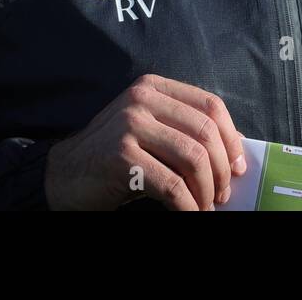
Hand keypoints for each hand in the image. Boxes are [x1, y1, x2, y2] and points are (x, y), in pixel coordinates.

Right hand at [44, 74, 246, 209]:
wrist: (62, 176)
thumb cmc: (114, 157)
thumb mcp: (150, 131)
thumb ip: (184, 130)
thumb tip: (237, 147)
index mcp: (153, 87)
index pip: (210, 105)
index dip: (231, 137)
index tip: (238, 166)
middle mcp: (141, 99)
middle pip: (205, 132)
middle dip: (222, 169)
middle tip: (223, 194)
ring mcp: (129, 125)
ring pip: (192, 158)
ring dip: (207, 190)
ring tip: (206, 206)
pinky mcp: (121, 156)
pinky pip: (171, 185)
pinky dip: (188, 206)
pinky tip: (190, 214)